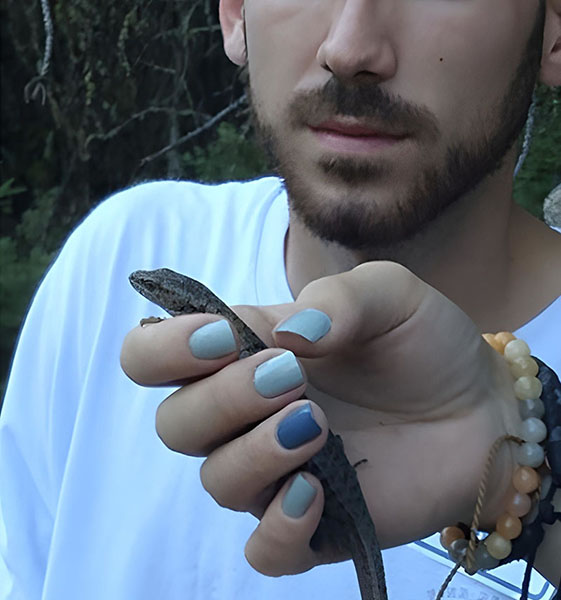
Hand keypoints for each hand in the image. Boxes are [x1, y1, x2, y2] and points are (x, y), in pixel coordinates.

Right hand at [120, 261, 520, 575]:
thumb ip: (336, 299)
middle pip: (175, 424)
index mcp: (247, 352)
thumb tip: (287, 336)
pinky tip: (318, 492)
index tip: (221, 338)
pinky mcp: (314, 522)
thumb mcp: (389, 294)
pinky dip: (279, 527)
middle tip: (289, 379)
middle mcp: (247, 414)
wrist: (479, 405)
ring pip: (216, 481)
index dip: (165, 349)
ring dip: (256, 452)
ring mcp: (277, 470)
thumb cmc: (424, 342)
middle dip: (221, 400)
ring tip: (318, 424)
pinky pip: (264, 549)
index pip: (153, 356)